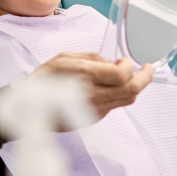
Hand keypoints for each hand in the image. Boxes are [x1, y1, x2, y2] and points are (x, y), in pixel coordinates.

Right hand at [32, 52, 152, 118]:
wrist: (30, 108)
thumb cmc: (44, 79)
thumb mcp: (64, 58)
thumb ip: (91, 57)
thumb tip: (111, 61)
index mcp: (85, 77)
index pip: (122, 75)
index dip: (129, 66)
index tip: (123, 60)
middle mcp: (93, 96)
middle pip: (132, 90)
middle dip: (145, 78)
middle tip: (146, 69)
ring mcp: (95, 110)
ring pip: (128, 100)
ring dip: (133, 86)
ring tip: (128, 76)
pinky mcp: (95, 118)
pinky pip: (115, 105)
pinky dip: (119, 94)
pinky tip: (110, 86)